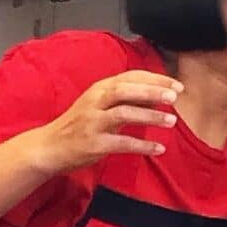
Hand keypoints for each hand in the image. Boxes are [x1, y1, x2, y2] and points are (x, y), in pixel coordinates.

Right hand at [28, 72, 181, 174]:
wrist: (49, 147)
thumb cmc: (80, 125)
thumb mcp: (101, 106)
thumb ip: (127, 100)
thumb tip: (158, 95)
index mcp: (99, 89)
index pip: (129, 77)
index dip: (154, 80)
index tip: (177, 85)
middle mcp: (95, 102)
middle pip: (125, 90)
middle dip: (151, 92)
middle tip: (175, 97)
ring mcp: (92, 122)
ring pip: (123, 114)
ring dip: (150, 116)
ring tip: (172, 121)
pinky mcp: (93, 143)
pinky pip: (121, 143)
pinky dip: (142, 146)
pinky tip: (159, 149)